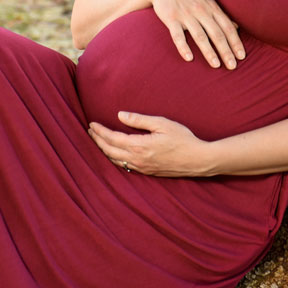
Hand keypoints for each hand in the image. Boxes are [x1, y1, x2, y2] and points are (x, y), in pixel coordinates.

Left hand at [88, 112, 214, 176]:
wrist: (197, 160)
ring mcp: (141, 168)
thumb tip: (120, 115)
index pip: (112, 138)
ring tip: (97, 140)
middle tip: (90, 131)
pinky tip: (113, 153)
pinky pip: (124, 166)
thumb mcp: (162, 123)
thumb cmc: (182, 139)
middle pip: (109, 151)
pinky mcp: (147, 172)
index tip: (92, 124)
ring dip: (104, 150)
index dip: (100, 131)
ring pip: (115, 160)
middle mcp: (137, 159)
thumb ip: (139, 120)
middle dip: (97, 140)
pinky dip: (114, 158)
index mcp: (139, 146)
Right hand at [146, 0, 244, 68]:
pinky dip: (183, 47)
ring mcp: (185, 15)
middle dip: (226, 51)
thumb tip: (236, 26)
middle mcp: (201, 11)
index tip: (241, 56)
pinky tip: (189, 58)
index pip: (227, 27)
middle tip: (232, 66)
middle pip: (216, 34)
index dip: (235, 42)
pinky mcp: (171, 18)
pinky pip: (177, 35)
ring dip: (209, 51)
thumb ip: (220, 13)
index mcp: (211, 7)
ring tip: (216, 65)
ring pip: (200, 36)